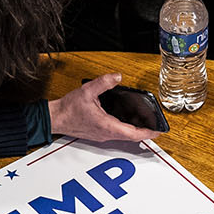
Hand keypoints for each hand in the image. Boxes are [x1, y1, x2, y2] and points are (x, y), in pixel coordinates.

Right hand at [47, 73, 163, 144]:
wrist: (55, 118)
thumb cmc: (69, 109)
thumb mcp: (87, 91)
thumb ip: (104, 83)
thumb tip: (117, 77)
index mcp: (107, 126)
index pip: (133, 134)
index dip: (148, 132)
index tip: (158, 131)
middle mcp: (106, 134)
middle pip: (132, 136)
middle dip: (145, 130)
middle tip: (156, 124)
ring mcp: (102, 135)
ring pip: (124, 135)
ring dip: (135, 129)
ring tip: (145, 120)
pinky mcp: (98, 133)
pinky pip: (116, 133)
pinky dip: (125, 128)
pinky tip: (127, 119)